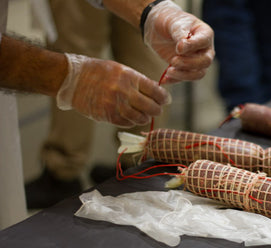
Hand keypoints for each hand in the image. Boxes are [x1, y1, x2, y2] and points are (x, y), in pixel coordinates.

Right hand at [56, 54, 170, 127]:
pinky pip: (127, 123)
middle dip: (157, 110)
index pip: (155, 91)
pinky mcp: (108, 115)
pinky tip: (131, 117)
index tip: (165, 100)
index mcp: (130, 76)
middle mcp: (124, 91)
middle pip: (151, 107)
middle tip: (156, 109)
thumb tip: (157, 93)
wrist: (73, 79)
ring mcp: (116, 105)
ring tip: (144, 114)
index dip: (164, 97)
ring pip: (141, 118)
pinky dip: (132, 121)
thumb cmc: (100, 72)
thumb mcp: (121, 70)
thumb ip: (138, 81)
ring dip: (145, 118)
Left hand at [143, 1, 214, 83]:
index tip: (178, 47)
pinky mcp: (185, 69)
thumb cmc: (170, 21)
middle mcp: (204, 50)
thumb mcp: (174, 23)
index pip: (204, 42)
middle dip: (189, 64)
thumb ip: (179, 33)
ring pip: (198, 74)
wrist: (158, 27)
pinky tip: (164, 79)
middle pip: (205, 62)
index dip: (192, 46)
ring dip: (183, 75)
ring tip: (168, 71)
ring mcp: (196, 61)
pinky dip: (174, 80)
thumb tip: (182, 46)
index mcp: (205, 34)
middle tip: (173, 61)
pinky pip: (184, 79)